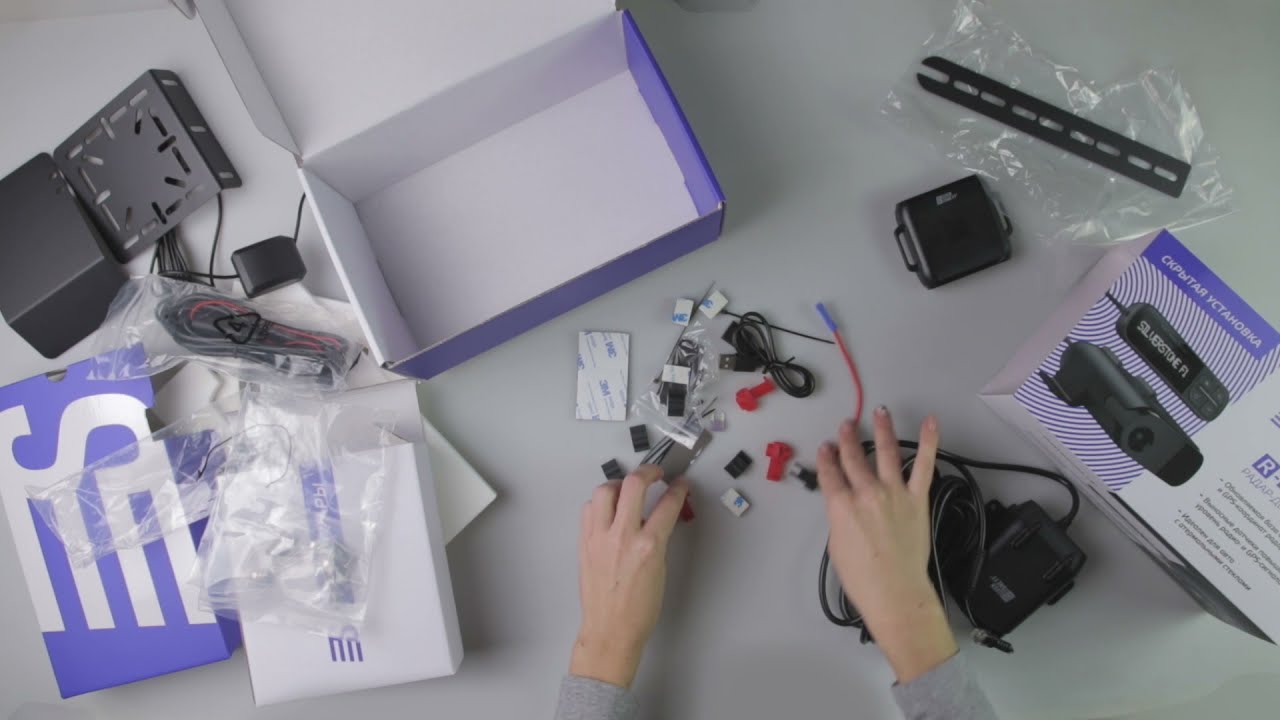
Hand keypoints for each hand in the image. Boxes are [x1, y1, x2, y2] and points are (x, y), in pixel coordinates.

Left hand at [571, 465, 688, 687]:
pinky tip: (608, 509)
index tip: (681, 483)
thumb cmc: (640, 608)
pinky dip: (600, 503)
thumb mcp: (660, 570)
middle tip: (655, 473)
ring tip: (627, 488)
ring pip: (604, 490)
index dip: (678, 489)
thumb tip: (660, 517)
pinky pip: (588, 509)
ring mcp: (599, 537)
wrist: (610, 629)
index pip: (667, 505)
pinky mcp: (584, 542)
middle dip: (648, 471)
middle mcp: (622, 536)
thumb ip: (658, 538)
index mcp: (648, 546)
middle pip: (633, 484)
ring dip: (618, 483)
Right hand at [817, 407, 957, 682]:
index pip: (829, 473)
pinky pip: (924, 465)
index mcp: (841, 506)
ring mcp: (893, 493)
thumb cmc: (863, 577)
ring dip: (881, 429)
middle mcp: (866, 493)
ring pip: (886, 451)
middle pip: (853, 458)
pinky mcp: (917, 499)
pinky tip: (930, 423)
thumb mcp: (836, 544)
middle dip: (847, 439)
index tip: (825, 449)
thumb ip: (840, 517)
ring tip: (879, 413)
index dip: (825, 458)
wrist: (894, 591)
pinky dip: (928, 442)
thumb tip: (846, 504)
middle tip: (846, 426)